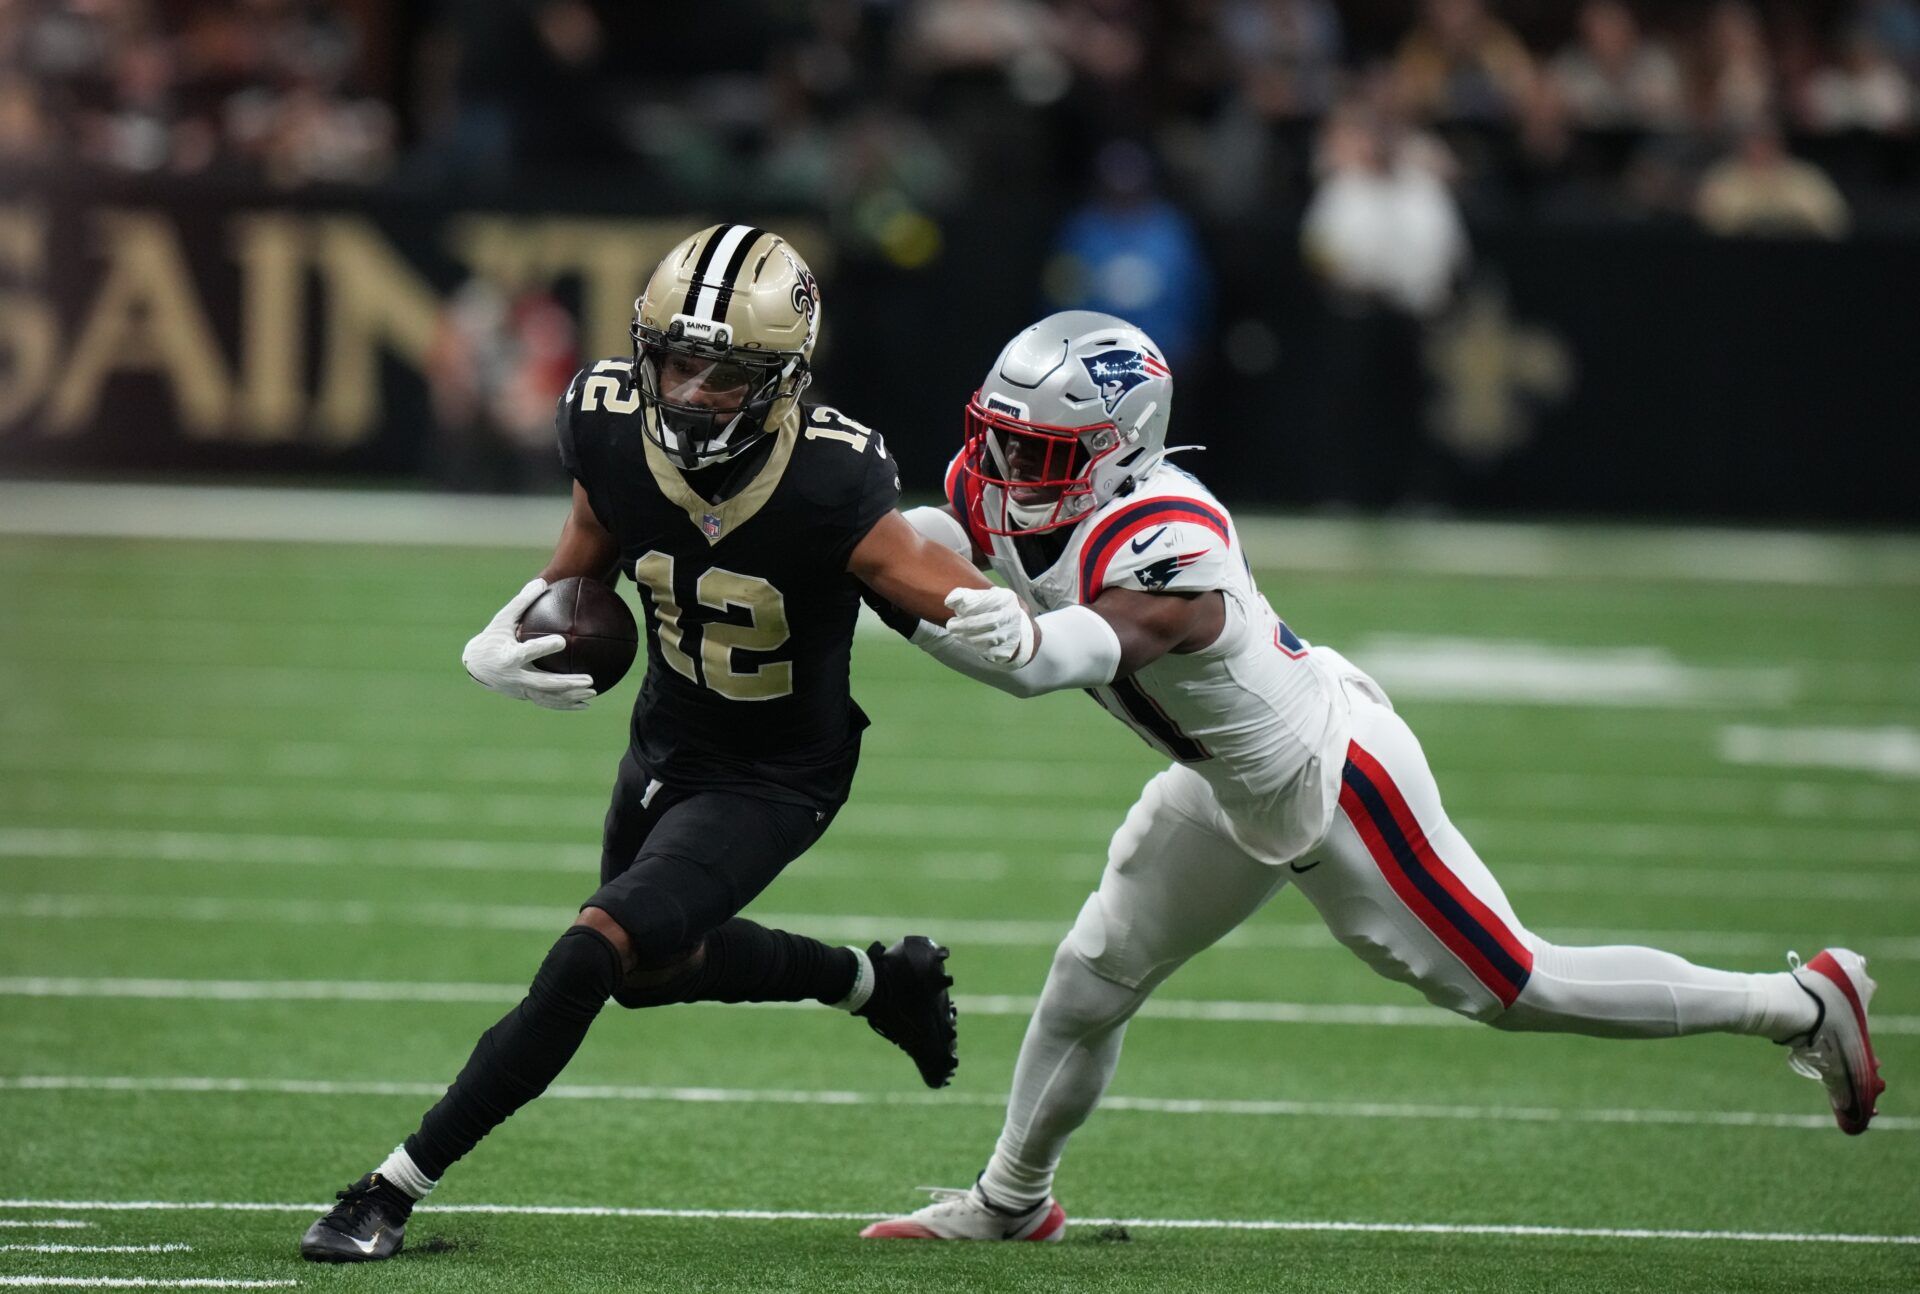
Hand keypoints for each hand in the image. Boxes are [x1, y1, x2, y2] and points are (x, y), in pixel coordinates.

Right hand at [461, 578, 596, 710]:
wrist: (476, 664)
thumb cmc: (492, 638)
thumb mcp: (502, 619)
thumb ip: (521, 602)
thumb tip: (542, 581)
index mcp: (508, 657)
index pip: (528, 652)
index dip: (543, 648)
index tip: (562, 641)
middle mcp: (514, 677)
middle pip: (543, 683)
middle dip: (566, 683)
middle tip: (589, 679)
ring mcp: (520, 690)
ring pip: (548, 697)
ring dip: (571, 697)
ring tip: (593, 693)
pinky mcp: (524, 696)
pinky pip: (547, 703)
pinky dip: (566, 705)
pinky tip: (585, 704)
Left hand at [944, 586, 1036, 666]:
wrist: (1006, 626)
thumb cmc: (986, 608)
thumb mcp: (978, 596)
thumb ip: (963, 595)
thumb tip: (949, 601)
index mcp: (1006, 598)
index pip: (988, 601)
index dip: (969, 606)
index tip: (955, 609)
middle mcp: (1012, 616)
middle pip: (990, 621)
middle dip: (966, 624)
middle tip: (950, 625)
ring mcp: (1010, 634)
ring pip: (988, 639)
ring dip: (967, 637)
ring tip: (956, 633)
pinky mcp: (1006, 650)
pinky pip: (987, 652)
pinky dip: (973, 647)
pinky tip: (966, 641)